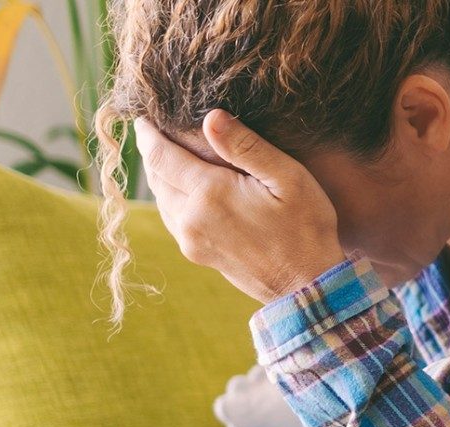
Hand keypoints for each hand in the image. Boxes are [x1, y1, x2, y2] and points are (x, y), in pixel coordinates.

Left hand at [132, 109, 346, 303]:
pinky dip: (170, 198)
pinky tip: (182, 190)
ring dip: (160, 176)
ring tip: (165, 156)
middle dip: (152, 152)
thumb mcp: (288, 178)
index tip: (142, 118)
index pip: (161, 156)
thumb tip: (211, 117)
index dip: (147, 134)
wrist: (307, 286)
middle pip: (156, 177)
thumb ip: (247, 146)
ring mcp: (191, 240)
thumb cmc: (305, 228)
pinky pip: (171, 219)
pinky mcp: (197, 254)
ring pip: (161, 199)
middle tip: (151, 131)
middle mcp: (191, 218)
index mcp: (210, 194)